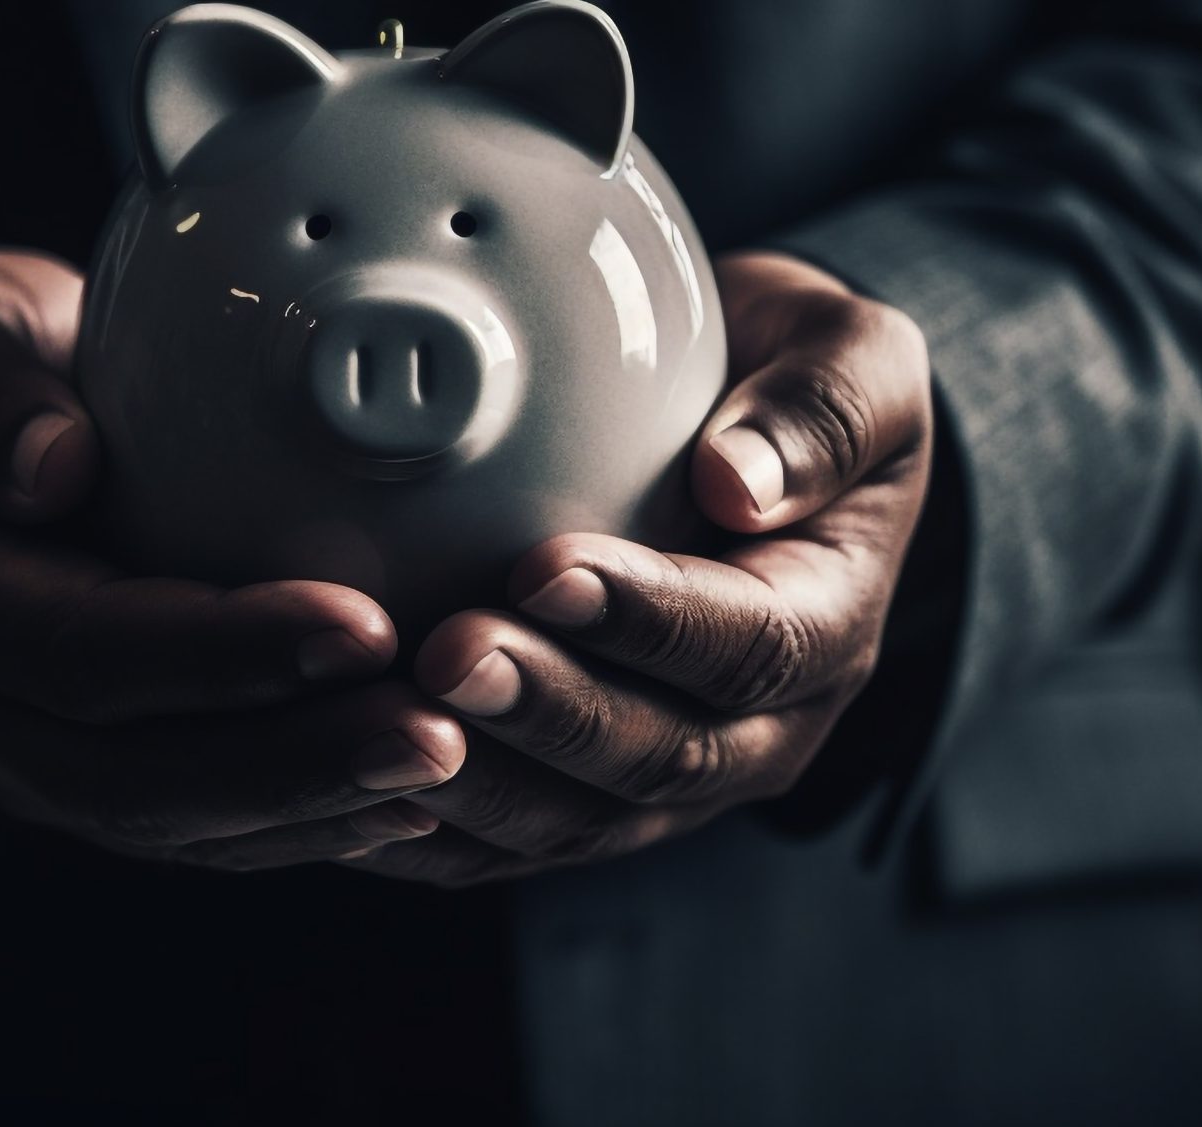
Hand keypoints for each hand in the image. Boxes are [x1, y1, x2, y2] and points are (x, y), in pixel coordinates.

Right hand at [0, 249, 465, 868]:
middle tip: (436, 731)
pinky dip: (323, 821)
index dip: (221, 652)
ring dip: (328, 805)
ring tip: (451, 763)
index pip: (85, 652)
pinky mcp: (116, 782)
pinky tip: (427, 799)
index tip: (355, 623)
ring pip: (192, 824)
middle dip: (299, 765)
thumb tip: (52, 462)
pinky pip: (222, 830)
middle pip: (146, 776)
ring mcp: (48, 766)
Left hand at [343, 251, 931, 885]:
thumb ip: (820, 408)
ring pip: (575, 821)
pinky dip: (428, 827)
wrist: (750, 451)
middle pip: (655, 755)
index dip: (647, 618)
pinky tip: (346, 781)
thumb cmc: (795, 386)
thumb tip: (742, 482)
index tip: (545, 567)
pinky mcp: (582, 799)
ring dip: (478, 779)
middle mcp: (755, 732)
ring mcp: (667, 780)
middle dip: (545, 711)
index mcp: (825, 628)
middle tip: (447, 650)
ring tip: (385, 720)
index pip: (747, 645)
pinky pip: (503, 842)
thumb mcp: (855, 360)